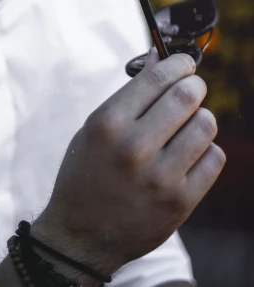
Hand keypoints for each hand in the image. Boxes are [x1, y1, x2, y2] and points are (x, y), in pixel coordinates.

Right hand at [32, 50, 225, 280]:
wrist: (81, 236)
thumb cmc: (86, 172)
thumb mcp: (95, 127)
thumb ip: (130, 95)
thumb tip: (159, 57)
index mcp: (108, 123)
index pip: (157, 77)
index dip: (178, 64)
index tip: (185, 64)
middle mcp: (135, 147)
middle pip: (187, 96)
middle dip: (194, 86)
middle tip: (191, 89)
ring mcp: (160, 177)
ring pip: (206, 125)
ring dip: (200, 119)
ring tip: (187, 126)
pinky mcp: (180, 201)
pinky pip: (214, 158)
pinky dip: (206, 150)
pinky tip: (189, 154)